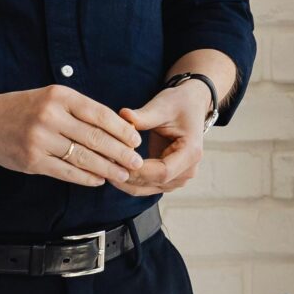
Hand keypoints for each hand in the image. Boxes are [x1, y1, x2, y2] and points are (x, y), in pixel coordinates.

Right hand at [0, 85, 144, 186]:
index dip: (122, 130)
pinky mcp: (32, 160)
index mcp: (59, 96)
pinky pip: (66, 172)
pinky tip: (99, 179)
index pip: (100, 114)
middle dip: (120, 152)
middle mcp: (50, 116)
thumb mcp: (50, 97)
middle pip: (95, 137)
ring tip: (123, 174)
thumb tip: (117, 129)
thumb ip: (79, 110)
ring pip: (83, 157)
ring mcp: (40, 139)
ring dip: (107, 168)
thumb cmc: (23, 108)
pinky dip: (86, 177)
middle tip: (137, 161)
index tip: (136, 140)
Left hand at [114, 82, 210, 196]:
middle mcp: (188, 171)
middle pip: (153, 183)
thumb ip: (144, 116)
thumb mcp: (162, 106)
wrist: (190, 106)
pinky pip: (145, 186)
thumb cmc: (179, 104)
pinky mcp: (167, 179)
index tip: (114, 159)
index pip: (163, 172)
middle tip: (102, 163)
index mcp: (191, 153)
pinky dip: (128, 180)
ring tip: (103, 166)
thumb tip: (123, 116)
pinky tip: (112, 168)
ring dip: (124, 181)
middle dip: (126, 175)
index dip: (137, 170)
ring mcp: (178, 178)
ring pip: (146, 189)